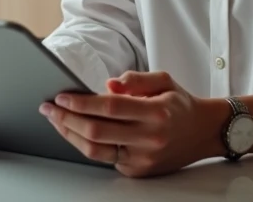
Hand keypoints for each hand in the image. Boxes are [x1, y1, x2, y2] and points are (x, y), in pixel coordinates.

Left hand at [40, 70, 221, 177]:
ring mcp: (143, 159)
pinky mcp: (138, 172)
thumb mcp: (164, 81)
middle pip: (96, 131)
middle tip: (48, 107)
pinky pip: (105, 159)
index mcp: (156, 113)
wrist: (203, 133)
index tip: (61, 95)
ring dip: (70, 134)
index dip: (82, 102)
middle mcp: (149, 139)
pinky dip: (86, 145)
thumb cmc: (179, 104)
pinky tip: (75, 132)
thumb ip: (136, 80)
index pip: (110, 107)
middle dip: (66, 118)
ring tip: (56, 120)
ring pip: (95, 150)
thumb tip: (108, 85)